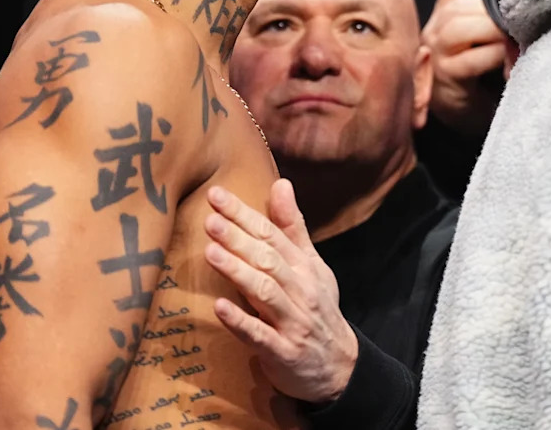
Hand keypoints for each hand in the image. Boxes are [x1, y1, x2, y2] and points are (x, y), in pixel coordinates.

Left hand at [204, 180, 357, 403]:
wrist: (339, 366)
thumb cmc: (317, 309)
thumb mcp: (312, 265)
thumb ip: (293, 226)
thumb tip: (281, 183)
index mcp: (304, 266)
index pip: (272, 234)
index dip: (244, 214)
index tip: (217, 194)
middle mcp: (300, 290)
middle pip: (268, 259)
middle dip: (238, 238)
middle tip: (210, 219)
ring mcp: (292, 322)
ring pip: (264, 292)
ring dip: (238, 272)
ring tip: (211, 252)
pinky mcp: (283, 352)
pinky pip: (260, 335)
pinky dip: (240, 321)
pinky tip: (219, 307)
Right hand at [420, 0, 512, 140]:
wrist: (464, 119)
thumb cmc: (481, 76)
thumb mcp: (485, 40)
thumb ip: (495, 18)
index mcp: (446, 14)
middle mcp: (436, 29)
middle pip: (461, 4)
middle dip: (496, 8)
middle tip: (527, 16)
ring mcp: (436, 53)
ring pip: (460, 27)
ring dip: (494, 30)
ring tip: (519, 38)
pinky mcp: (445, 77)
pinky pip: (470, 60)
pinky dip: (495, 57)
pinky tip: (513, 61)